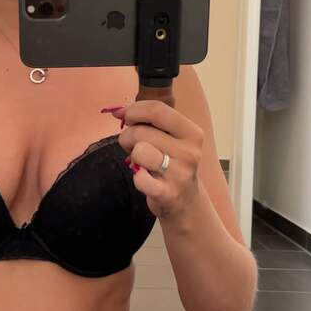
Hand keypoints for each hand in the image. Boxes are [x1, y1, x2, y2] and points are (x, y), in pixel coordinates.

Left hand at [103, 100, 204, 219]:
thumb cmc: (171, 162)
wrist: (186, 200)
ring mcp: (180, 174)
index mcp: (192, 133)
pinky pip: (139, 178)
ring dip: (133, 156)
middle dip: (128, 136)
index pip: (157, 110)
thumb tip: (118, 111)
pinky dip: (136, 177)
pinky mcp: (168, 193)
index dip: (135, 110)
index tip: (127, 117)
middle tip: (133, 147)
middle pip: (142, 131)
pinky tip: (144, 178)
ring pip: (139, 151)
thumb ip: (148, 121)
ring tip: (141, 162)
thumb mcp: (170, 138)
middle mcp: (189, 152)